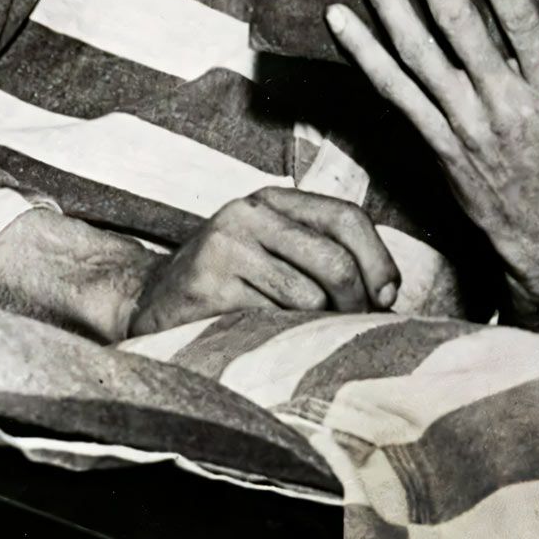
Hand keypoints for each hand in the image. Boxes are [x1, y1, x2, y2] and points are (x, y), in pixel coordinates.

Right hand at [126, 187, 400, 336]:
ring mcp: (225, 246)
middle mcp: (248, 214)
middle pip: (334, 261)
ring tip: (295, 334)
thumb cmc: (230, 287)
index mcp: (272, 200)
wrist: (149, 304)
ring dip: (313, 328)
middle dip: (354, 303)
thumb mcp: (276, 256)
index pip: (346, 218)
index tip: (388, 297)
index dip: (379, 260)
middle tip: (350, 329)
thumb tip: (389, 294)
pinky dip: (278, 338)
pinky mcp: (207, 285)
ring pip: (308, 298)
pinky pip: (272, 321)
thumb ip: (325, 258)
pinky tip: (261, 337)